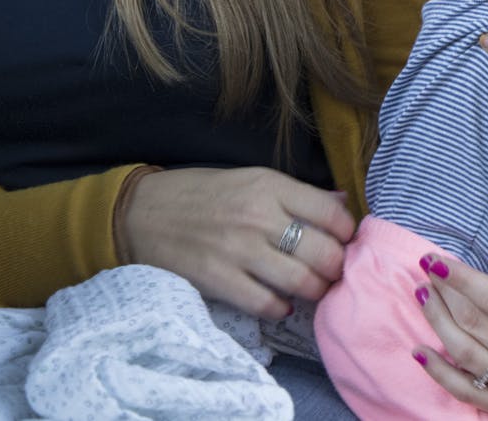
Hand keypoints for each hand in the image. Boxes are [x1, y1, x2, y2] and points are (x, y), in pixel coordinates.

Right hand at [120, 167, 353, 318]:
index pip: (331, 214)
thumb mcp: (251, 179)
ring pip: (300, 281)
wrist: (138, 214)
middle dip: (337, 267)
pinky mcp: (217, 280)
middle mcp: (258, 217)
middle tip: (336, 271)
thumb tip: (342, 203)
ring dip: (316, 290)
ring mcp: (237, 251)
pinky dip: (281, 308)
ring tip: (315, 289)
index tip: (346, 241)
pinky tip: (282, 303)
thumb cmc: (201, 194)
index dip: (348, 233)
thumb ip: (297, 194)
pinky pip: (265, 303)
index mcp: (269, 186)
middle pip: (322, 251)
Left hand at [413, 251, 487, 416]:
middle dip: (445, 292)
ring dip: (435, 320)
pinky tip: (418, 350)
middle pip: (474, 323)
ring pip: (463, 352)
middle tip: (427, 268)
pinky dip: (437, 372)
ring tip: (422, 293)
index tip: (437, 260)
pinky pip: (464, 391)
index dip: (462, 278)